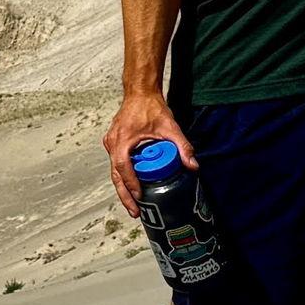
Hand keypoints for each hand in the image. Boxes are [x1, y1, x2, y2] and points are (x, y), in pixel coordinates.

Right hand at [102, 92, 196, 217]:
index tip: (139, 197)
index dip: (130, 184)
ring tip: (134, 205)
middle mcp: (112, 143)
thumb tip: (193, 166)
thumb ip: (182, 146)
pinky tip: (133, 187)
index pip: (123, 168)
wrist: (140, 92)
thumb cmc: (151, 107)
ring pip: (115, 171)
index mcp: (121, 141)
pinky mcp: (114, 143)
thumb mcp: (170, 127)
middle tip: (135, 212)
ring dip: (124, 188)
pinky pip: (117, 163)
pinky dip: (124, 176)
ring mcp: (111, 143)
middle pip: (116, 175)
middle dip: (125, 195)